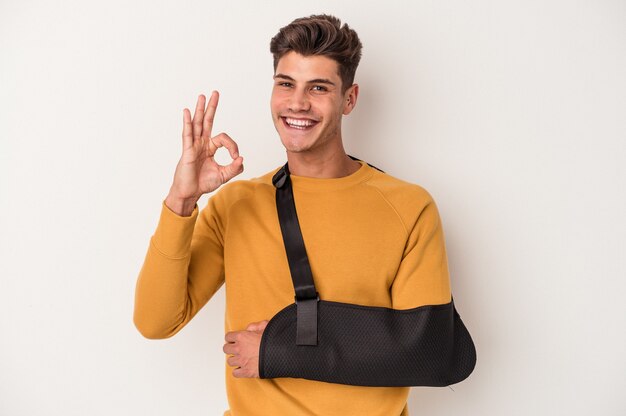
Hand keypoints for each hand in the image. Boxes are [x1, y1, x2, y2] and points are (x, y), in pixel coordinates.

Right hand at [166, 91, 243, 214]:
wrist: (190, 192)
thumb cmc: (203, 183)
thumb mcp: (223, 175)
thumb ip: (234, 168)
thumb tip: (242, 158)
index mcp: (210, 148)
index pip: (224, 139)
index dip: (233, 146)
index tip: (236, 158)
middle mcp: (202, 143)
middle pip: (207, 121)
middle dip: (212, 107)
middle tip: (215, 93)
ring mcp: (193, 145)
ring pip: (197, 124)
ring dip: (200, 110)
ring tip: (202, 96)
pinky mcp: (187, 150)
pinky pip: (187, 134)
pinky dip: (188, 122)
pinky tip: (188, 112)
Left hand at [223, 320, 268, 377]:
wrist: (280, 353)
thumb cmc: (273, 339)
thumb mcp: (265, 326)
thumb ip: (254, 326)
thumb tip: (249, 328)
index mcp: (242, 336)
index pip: (228, 337)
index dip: (231, 338)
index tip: (234, 339)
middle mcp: (239, 349)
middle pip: (226, 349)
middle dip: (230, 348)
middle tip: (236, 349)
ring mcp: (241, 361)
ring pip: (229, 361)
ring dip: (234, 360)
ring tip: (240, 359)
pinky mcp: (246, 371)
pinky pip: (235, 373)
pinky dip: (238, 371)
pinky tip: (243, 368)